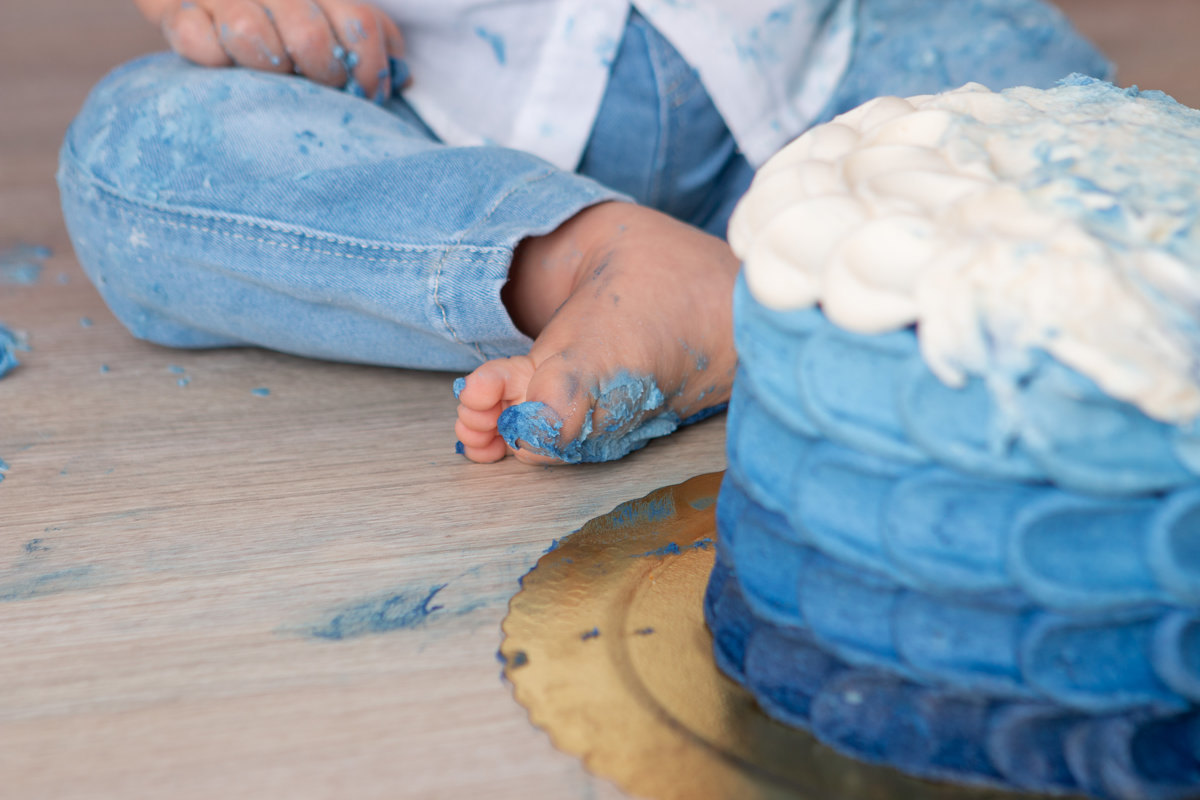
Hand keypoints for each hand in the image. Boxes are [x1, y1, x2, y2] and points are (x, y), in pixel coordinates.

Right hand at [135, 0, 406, 100]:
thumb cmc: (283, 8)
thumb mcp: (331, 8)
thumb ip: (368, 33)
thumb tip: (400, 73)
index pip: (360, 27)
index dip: (369, 70)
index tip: (366, 92)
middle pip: (309, 38)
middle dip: (321, 75)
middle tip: (319, 86)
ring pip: (250, 36)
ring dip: (268, 66)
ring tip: (273, 74)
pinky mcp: (174, 7)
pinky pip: (193, 36)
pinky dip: (210, 55)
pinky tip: (223, 65)